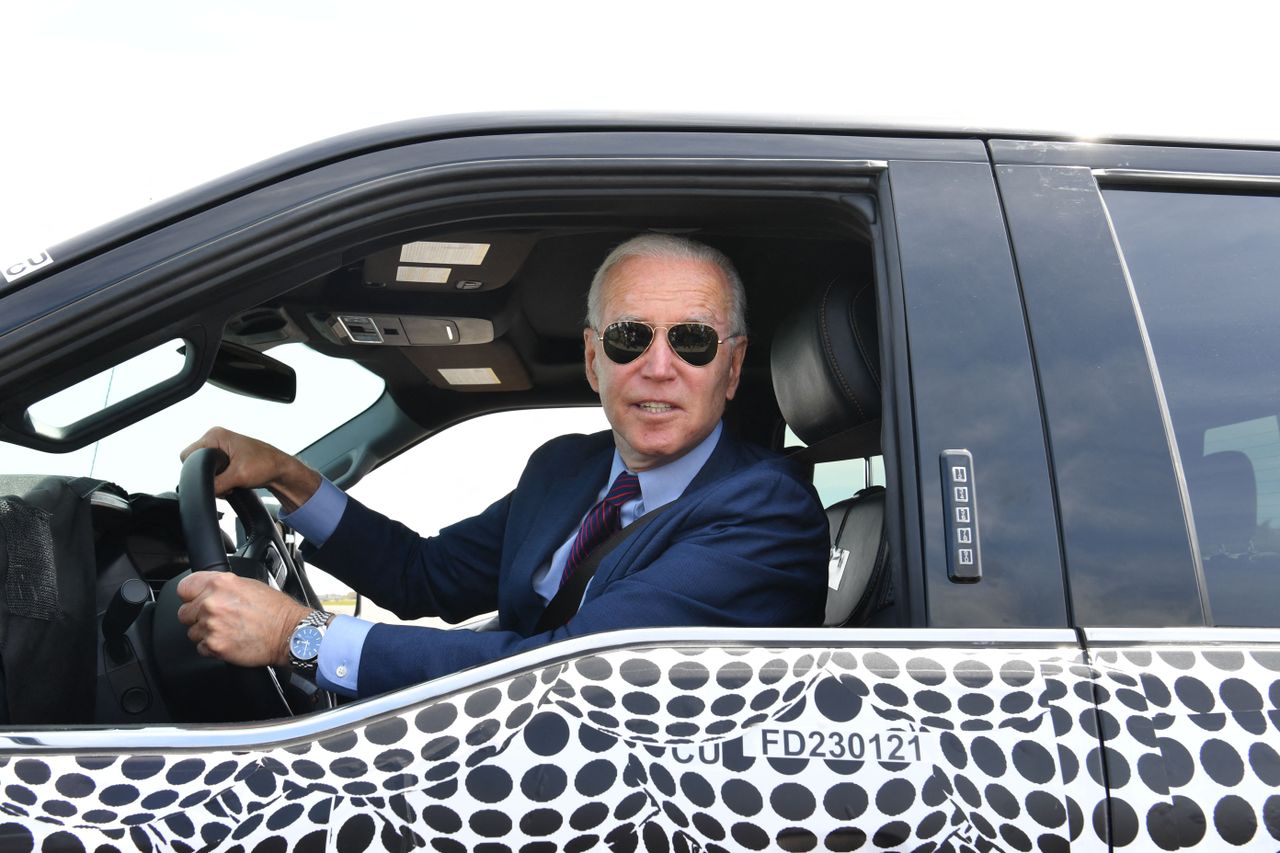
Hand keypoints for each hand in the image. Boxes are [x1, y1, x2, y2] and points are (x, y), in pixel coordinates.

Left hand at [176, 571, 311, 667]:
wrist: (288, 634)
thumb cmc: (276, 611)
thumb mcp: (249, 585)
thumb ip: (223, 587)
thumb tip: (208, 591)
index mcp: (220, 583)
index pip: (184, 587)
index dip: (190, 596)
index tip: (195, 600)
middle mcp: (212, 602)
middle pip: (184, 612)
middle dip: (197, 617)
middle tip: (217, 619)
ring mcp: (211, 625)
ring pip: (192, 632)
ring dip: (205, 633)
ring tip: (226, 631)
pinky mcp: (214, 645)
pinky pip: (200, 648)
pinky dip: (212, 647)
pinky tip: (228, 641)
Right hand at [180, 426, 320, 511]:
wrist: (281, 471)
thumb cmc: (266, 465)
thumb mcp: (238, 476)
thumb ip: (217, 484)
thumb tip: (203, 491)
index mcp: (215, 435)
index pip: (188, 455)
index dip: (196, 471)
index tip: (213, 478)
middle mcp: (216, 439)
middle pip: (195, 463)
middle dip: (208, 477)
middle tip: (226, 482)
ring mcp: (221, 448)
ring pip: (204, 470)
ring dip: (216, 481)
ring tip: (232, 482)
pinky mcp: (226, 458)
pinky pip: (213, 472)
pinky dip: (220, 481)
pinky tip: (232, 483)